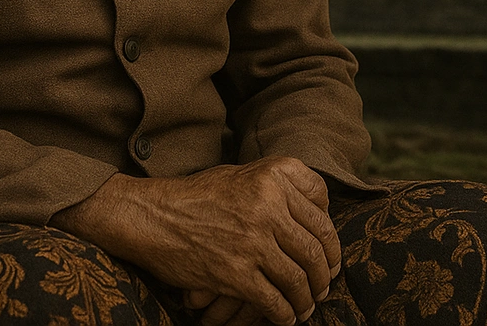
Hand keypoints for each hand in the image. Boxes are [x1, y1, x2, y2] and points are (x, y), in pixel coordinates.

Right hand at [53, 156, 339, 325]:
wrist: (155, 216)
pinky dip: (285, 315)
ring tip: (305, 305)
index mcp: (272, 175)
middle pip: (316, 248)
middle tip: (323, 286)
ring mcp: (253, 239)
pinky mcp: (237, 273)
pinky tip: (284, 317)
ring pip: (300, 279)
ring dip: (307, 299)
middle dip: (324, 274)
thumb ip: (278, 187)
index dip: (331, 240)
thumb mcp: (241, 175)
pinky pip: (276, 301)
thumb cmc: (199, 195)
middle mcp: (268, 203)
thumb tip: (315, 214)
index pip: (321, 212)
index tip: (330, 255)